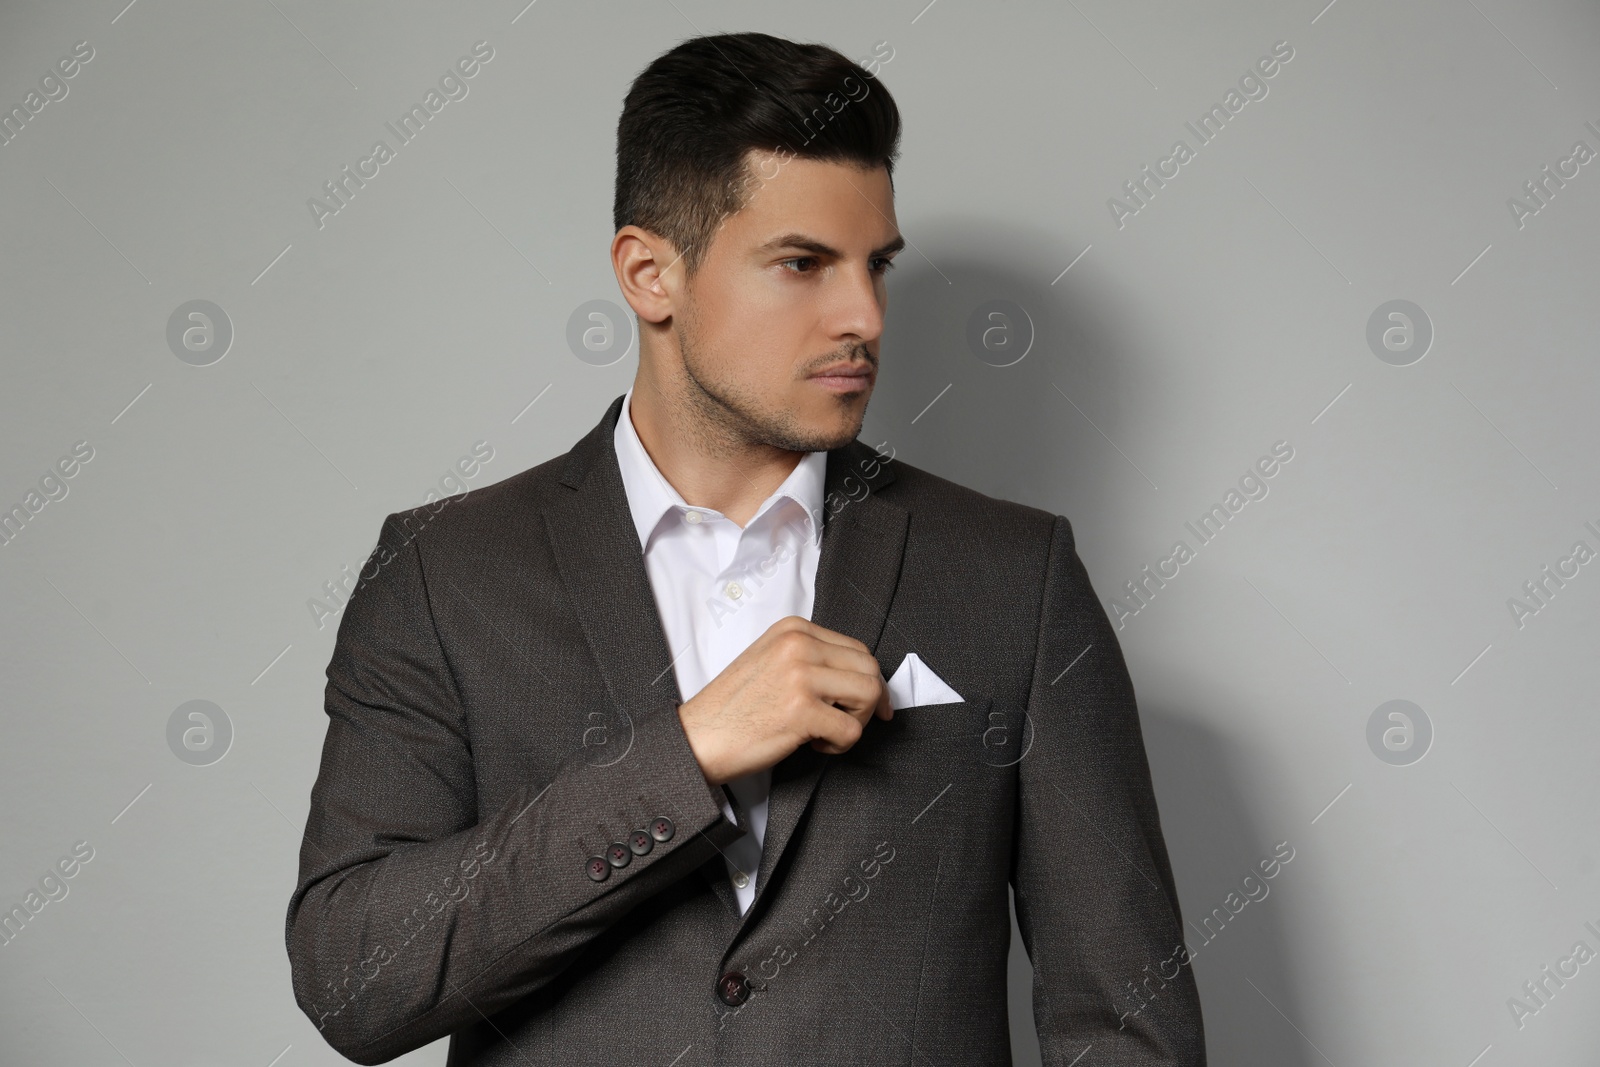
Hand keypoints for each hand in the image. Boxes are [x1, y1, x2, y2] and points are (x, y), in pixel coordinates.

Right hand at [676, 615, 892, 785]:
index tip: (866, 704)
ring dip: (855, 721)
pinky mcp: (802, 710)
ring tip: (825, 730)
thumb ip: (812, 659)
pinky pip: (852, 729)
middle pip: (869, 669)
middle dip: (866, 702)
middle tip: (842, 721)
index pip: (857, 649)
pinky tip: (812, 743)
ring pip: (869, 694)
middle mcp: (798, 645)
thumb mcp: (772, 660)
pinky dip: (839, 744)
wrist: (698, 737)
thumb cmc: (733, 708)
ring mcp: (800, 675)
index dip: (867, 681)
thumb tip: (863, 677)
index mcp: (793, 629)